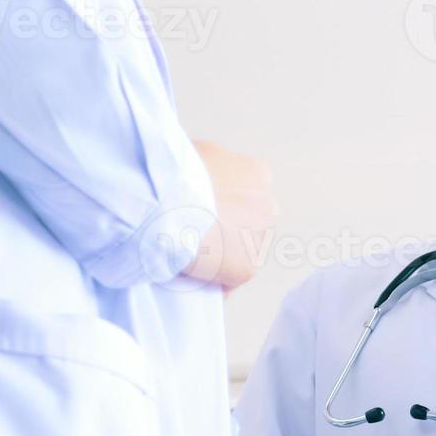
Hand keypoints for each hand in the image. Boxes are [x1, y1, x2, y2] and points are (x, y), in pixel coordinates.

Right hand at [180, 140, 276, 290]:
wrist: (168, 204)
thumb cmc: (174, 175)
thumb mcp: (194, 152)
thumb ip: (209, 165)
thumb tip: (198, 170)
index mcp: (257, 175)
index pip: (246, 194)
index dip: (222, 205)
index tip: (201, 212)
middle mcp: (267, 206)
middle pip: (249, 223)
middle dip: (227, 230)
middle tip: (193, 234)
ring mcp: (260, 239)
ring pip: (241, 252)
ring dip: (221, 256)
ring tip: (190, 256)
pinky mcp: (247, 269)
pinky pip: (229, 281)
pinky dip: (213, 282)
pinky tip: (192, 279)